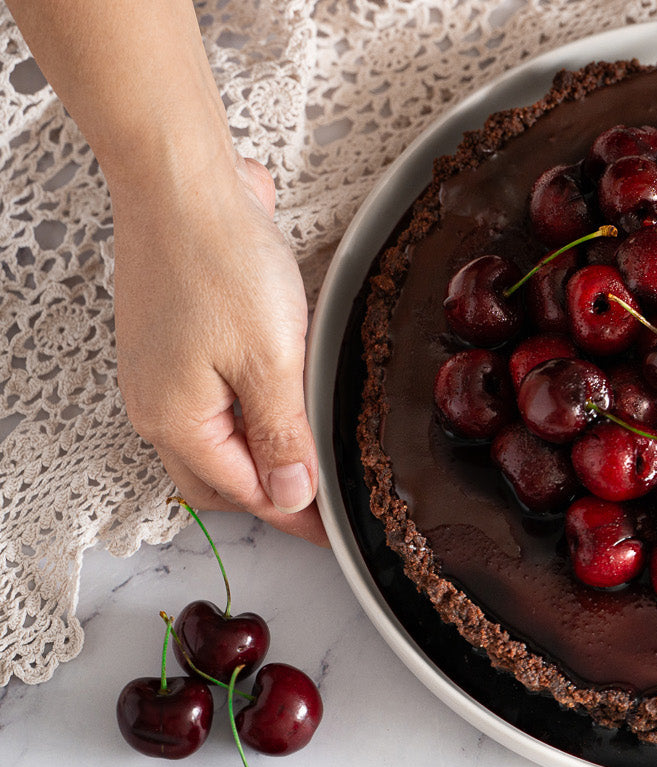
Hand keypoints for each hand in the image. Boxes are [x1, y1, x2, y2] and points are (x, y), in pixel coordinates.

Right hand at [114, 155, 327, 545]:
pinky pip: (211, 401)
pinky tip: (281, 407)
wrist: (182, 184)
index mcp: (176, 421)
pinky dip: (245, 418)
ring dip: (258, 458)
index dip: (295, 515)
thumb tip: (292, 495)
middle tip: (328, 504)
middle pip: (219, 479)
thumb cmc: (221, 262)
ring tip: (311, 462)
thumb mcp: (271, 359)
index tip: (337, 531)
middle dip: (271, 497)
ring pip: (214, 441)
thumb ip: (283, 434)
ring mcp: (160, 373)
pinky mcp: (174, 342)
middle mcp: (157, 405)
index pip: (244, 494)